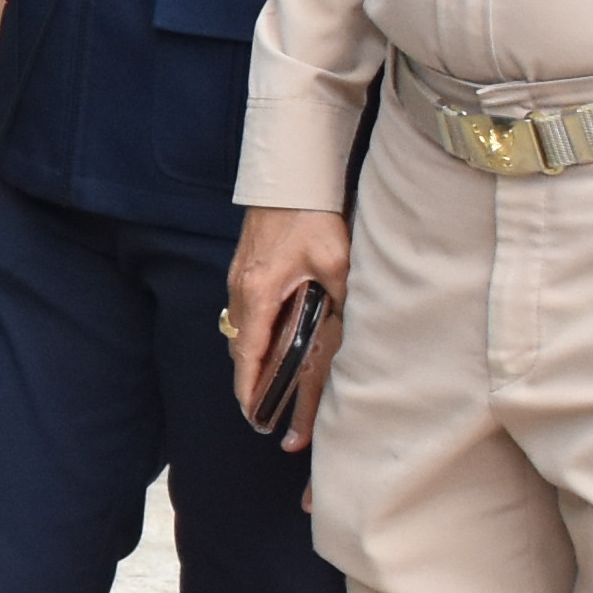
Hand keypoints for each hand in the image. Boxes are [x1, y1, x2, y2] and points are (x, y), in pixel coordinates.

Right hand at [226, 205, 351, 445]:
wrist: (288, 180)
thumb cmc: (310, 217)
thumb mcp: (336, 261)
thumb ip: (342, 299)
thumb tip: (354, 332)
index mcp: (259, 293)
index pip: (250, 353)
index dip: (250, 387)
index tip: (253, 413)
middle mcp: (241, 289)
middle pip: (240, 346)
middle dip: (249, 378)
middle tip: (262, 406)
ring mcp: (238, 278)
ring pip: (240, 329)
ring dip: (250, 356)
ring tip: (267, 378)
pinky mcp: (243, 268)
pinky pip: (243, 311)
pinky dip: (253, 332)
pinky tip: (271, 335)